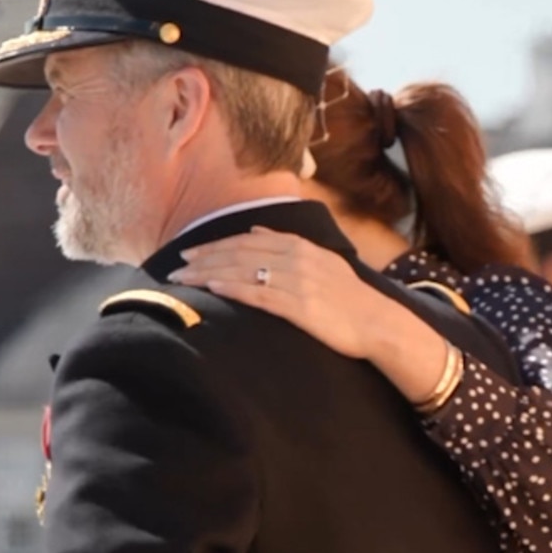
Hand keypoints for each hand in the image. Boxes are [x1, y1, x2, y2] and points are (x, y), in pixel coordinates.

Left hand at [169, 227, 393, 359]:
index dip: (213, 245)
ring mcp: (296, 282)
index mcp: (299, 245)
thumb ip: (286, 243)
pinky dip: (233, 288)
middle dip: (203, 259)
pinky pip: (258, 294)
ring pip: (242, 271)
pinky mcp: (298, 307)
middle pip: (238, 253)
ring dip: (208, 274)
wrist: (376, 322)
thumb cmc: (348, 297)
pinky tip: (212, 289)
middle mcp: (294, 258)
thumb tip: (256, 230)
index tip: (189, 251)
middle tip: (174, 267)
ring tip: (182, 280)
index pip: (245, 240)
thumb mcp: (321, 259)